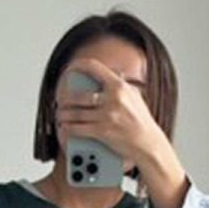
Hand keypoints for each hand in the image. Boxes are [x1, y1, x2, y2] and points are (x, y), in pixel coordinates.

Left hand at [53, 55, 168, 170]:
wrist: (148, 143)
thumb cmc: (142, 121)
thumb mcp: (135, 96)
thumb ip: (123, 85)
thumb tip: (116, 74)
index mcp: (119, 86)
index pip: (94, 67)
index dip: (79, 65)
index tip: (71, 68)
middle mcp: (112, 99)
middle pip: (79, 95)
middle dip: (66, 99)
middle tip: (61, 101)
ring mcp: (106, 116)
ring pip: (76, 113)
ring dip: (64, 115)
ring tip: (60, 115)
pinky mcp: (102, 132)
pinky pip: (78, 128)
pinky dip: (68, 129)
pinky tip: (64, 128)